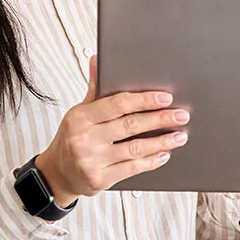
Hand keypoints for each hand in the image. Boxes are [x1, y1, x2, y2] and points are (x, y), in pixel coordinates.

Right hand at [35, 56, 189, 205]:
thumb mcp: (79, 112)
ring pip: (135, 148)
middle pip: (130, 125)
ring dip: (161, 141)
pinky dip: (151, 161)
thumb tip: (97, 59)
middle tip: (181, 115)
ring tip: (180, 136)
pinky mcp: (100, 179)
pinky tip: (164, 154)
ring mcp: (92, 160)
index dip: (144, 100)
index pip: (118, 103)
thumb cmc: (72, 138)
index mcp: (81, 117)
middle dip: (160, 119)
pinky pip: (132, 168)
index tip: (165, 98)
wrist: (57, 174)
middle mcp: (85, 138)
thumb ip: (94, 89)